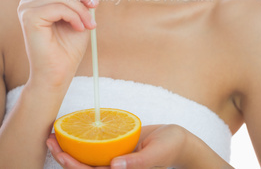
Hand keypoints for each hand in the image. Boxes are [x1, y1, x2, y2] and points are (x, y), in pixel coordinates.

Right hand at [18, 0, 100, 90]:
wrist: (59, 72)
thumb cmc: (70, 46)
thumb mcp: (84, 13)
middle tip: (95, 5)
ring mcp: (27, 6)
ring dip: (80, 7)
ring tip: (88, 23)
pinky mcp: (29, 17)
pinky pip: (57, 5)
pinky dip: (73, 15)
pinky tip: (78, 27)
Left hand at [46, 125, 185, 168]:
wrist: (177, 140)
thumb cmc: (170, 147)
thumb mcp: (156, 154)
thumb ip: (137, 163)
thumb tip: (114, 167)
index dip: (73, 166)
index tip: (59, 152)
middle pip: (83, 168)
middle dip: (64, 157)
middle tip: (49, 139)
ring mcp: (114, 160)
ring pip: (86, 158)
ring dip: (69, 148)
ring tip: (54, 134)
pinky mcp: (115, 149)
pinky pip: (95, 148)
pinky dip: (82, 140)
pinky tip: (74, 129)